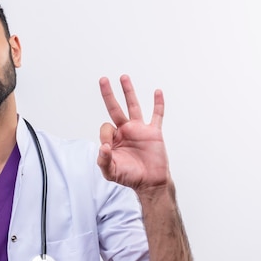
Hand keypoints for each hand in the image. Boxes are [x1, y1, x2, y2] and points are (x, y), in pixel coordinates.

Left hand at [97, 75, 169, 192]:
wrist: (150, 182)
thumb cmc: (129, 177)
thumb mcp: (110, 172)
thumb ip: (103, 160)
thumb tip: (103, 147)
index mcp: (113, 139)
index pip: (105, 126)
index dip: (105, 134)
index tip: (108, 147)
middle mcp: (125, 131)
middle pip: (115, 108)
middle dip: (108, 94)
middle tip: (103, 80)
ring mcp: (140, 130)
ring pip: (133, 106)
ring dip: (128, 92)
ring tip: (123, 77)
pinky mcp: (154, 132)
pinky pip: (157, 115)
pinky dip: (158, 104)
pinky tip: (157, 92)